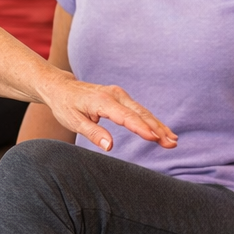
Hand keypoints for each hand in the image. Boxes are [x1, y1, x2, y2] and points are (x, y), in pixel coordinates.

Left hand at [39, 74, 175, 151]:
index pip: (125, 117)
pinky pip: (139, 110)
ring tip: (172, 140)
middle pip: (140, 114)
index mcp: (102, 101)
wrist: (60, 87)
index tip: (155, 138)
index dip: (140, 128)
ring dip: (158, 126)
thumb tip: (109, 146)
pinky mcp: (121, 97)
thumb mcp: (73, 121)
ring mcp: (119, 94)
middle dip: (156, 129)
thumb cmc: (65, 105)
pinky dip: (152, 121)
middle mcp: (114, 95)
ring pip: (143, 112)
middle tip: (171, 144)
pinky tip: (163, 131)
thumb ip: (92, 133)